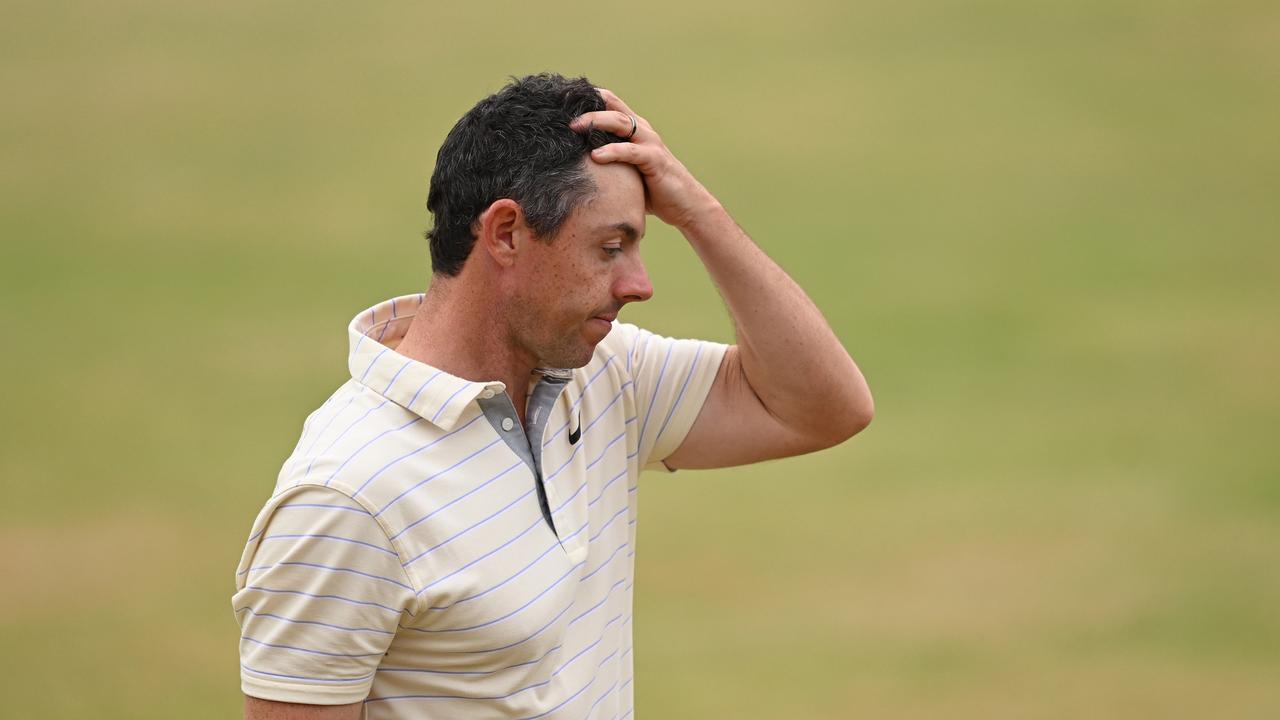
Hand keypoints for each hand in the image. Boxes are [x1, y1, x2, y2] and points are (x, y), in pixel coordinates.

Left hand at [570, 89, 717, 230]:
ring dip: (596, 122)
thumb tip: (574, 168)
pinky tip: (596, 155)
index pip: (610, 105)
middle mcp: (642, 131)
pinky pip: (631, 151)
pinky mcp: (655, 160)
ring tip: (575, 127)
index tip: (563, 99)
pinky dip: (612, 151)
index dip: (589, 99)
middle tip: (563, 112)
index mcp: (634, 131)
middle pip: (613, 108)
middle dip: (587, 107)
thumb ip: (608, 163)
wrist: (685, 206)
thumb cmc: (653, 191)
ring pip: (621, 123)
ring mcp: (650, 143)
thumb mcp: (625, 172)